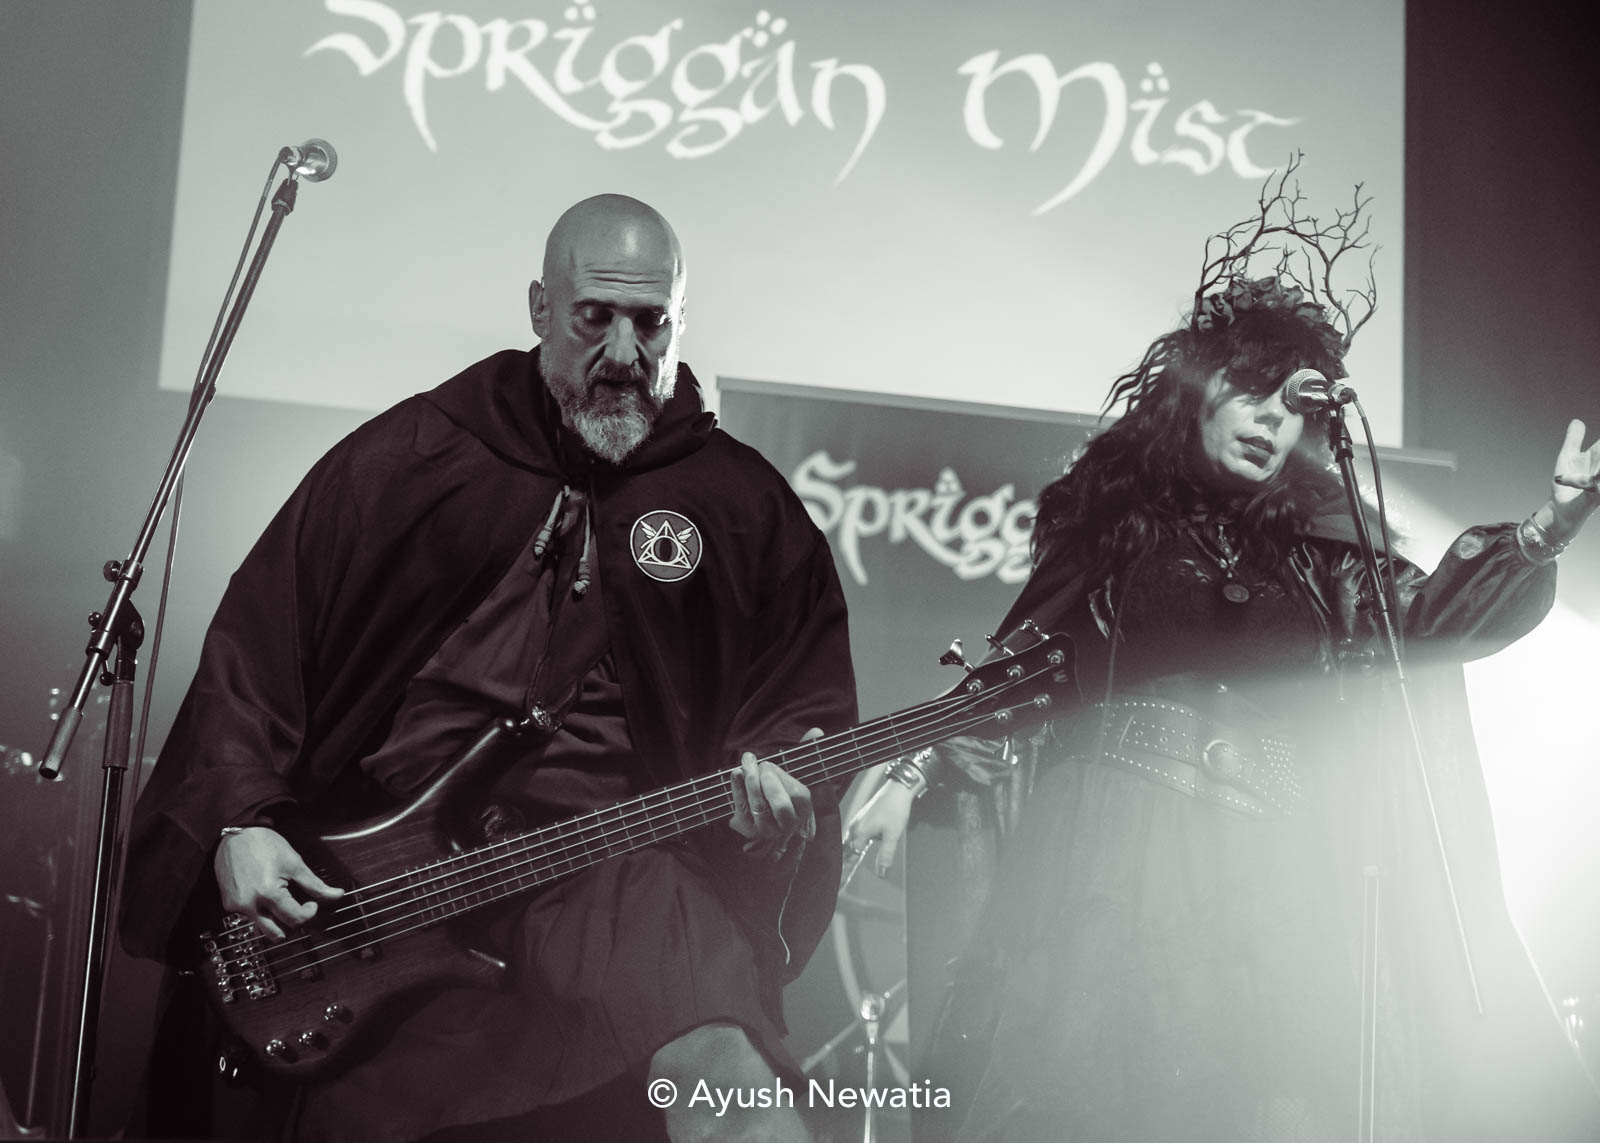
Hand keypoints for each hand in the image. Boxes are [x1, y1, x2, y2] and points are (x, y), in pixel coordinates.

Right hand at [213, 826, 343, 939]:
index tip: (311, 903)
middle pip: (276, 934)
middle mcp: (249, 904)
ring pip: (262, 927)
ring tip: (281, 899)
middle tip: (297, 907)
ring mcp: (236, 906)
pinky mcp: (229, 904)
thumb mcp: (294, 863)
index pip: (295, 919)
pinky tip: (264, 893)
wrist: (237, 835)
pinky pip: (249, 916)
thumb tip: (335, 895)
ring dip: (275, 919)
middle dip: (291, 923)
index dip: (309, 912)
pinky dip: (260, 910)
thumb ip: (315, 884)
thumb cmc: (264, 844)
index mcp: (268, 893)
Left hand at [728, 729, 820, 860]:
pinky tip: (736, 772)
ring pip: (759, 807)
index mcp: (803, 811)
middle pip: (781, 807)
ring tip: (747, 761)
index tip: (770, 764)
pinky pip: (741, 808)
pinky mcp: (747, 829)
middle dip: (770, 783)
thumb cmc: (780, 790)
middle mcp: (787, 824)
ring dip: (751, 780)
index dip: (784, 778)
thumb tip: (816, 730)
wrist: (760, 816)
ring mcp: (766, 829)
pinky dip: (737, 788)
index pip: (799, 796)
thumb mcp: (794, 773)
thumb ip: (805, 753)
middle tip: (764, 765)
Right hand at [843, 765, 915, 877]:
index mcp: (860, 833)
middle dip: (842, 866)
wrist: (897, 790)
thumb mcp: (893, 835)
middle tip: (839, 882)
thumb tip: (882, 873)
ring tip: (843, 870)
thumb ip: (886, 855)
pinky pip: (852, 837)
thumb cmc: (895, 810)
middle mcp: (855, 828)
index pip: (850, 857)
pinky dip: (851, 847)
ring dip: (845, 857)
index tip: (839, 884)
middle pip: (845, 852)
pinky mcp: (861, 820)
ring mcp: (857, 823)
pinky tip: (853, 851)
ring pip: (847, 844)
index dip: (845, 871)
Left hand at [1542, 419, 1599, 542]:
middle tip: (1593, 460)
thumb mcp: (1568, 457)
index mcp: (1599, 456)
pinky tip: (1575, 477)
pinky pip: (1595, 483)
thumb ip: (1574, 439)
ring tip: (1593, 470)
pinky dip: (1586, 478)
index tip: (1597, 448)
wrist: (1560, 509)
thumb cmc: (1566, 484)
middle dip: (1598, 451)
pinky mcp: (1596, 493)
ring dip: (1597, 464)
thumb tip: (1577, 421)